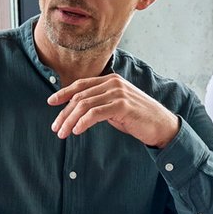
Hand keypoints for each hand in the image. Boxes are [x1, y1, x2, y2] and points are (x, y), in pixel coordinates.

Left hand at [48, 75, 179, 147]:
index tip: (51, 102)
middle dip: (64, 113)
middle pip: (80, 96)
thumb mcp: (115, 107)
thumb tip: (78, 111)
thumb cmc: (138, 118)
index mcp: (111, 80)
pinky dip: (83, 122)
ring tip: (63, 133)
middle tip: (56, 128)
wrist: (162, 125)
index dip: (64, 93)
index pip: (81, 84)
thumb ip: (100, 104)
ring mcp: (118, 93)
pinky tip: (77, 131)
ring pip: (84, 105)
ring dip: (70, 120)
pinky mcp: (122, 105)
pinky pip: (95, 113)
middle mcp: (113, 83)